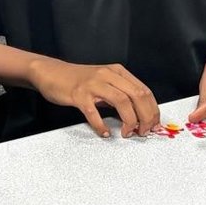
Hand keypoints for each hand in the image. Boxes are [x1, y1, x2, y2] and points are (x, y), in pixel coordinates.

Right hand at [32, 57, 159, 138]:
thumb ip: (120, 95)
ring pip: (121, 101)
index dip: (152, 110)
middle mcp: (108, 75)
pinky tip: (104, 132)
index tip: (154, 124)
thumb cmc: (79, 80)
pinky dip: (101, 125)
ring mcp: (93, 84)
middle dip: (145, 117)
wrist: (52, 72)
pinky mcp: (78, 94)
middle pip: (137, 95)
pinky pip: (93, 112)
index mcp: (117, 72)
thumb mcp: (105, 82)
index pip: (144, 90)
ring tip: (127, 133)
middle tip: (143, 131)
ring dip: (129, 120)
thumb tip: (139, 116)